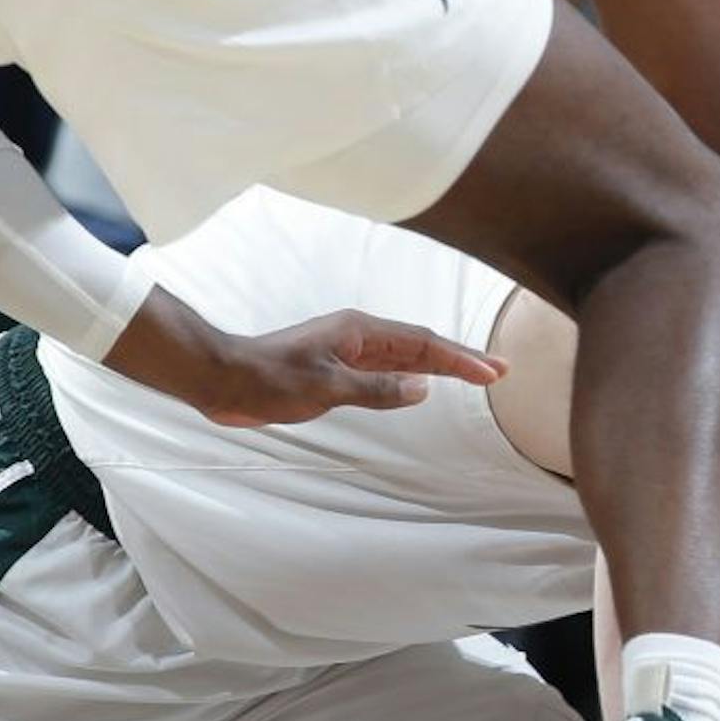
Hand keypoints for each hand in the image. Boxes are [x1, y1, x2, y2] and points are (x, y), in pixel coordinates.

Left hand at [105, 287, 507, 426]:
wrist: (221, 379)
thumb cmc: (267, 379)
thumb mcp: (326, 388)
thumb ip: (377, 389)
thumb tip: (423, 388)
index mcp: (359, 332)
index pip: (423, 344)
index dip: (461, 359)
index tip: (492, 373)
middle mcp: (358, 337)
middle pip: (422, 345)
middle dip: (461, 359)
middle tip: (498, 370)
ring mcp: (348, 352)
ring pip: (406, 357)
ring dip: (441, 366)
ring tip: (474, 375)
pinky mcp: (336, 369)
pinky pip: (387, 370)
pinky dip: (413, 376)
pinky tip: (424, 385)